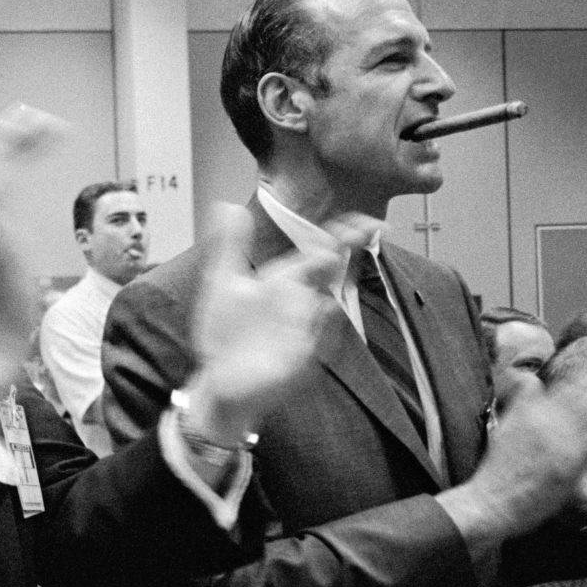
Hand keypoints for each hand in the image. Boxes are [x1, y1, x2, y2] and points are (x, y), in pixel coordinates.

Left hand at [182, 205, 373, 445]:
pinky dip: (321, 330)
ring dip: (332, 290)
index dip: (344, 235)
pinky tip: (322, 310)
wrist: (219, 382)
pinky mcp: (301, 364)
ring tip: (335, 267)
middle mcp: (303, 304)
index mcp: (288, 281)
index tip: (367, 222)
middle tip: (352, 237)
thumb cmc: (226, 334)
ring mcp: (306, 334)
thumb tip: (228, 203)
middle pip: (331, 276)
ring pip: (328, 309)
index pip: (321, 252)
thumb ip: (232, 245)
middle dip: (343, 258)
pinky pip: (318, 345)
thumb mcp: (223, 283)